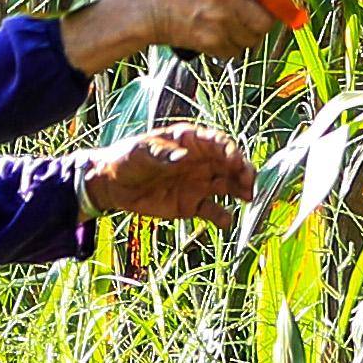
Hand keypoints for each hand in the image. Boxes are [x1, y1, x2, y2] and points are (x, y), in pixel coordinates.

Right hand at [60, 0, 304, 73]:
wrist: (148, 10)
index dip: (282, 1)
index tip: (286, 8)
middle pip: (265, 19)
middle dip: (263, 23)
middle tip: (252, 18)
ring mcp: (216, 19)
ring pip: (252, 38)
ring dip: (245, 36)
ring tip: (226, 25)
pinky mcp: (209, 41)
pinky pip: (235, 50)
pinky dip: (229, 47)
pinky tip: (214, 35)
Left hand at [79, 125, 256, 225]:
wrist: (112, 185)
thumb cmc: (127, 159)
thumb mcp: (140, 151)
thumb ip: (162, 154)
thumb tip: (184, 157)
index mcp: (190, 141)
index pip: (217, 142)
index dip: (230, 150)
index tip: (236, 160)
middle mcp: (201, 161)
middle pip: (230, 164)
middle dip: (243, 171)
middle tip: (249, 182)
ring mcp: (199, 183)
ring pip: (228, 186)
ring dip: (241, 191)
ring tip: (249, 198)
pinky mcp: (192, 205)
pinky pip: (213, 211)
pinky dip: (223, 217)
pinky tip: (226, 221)